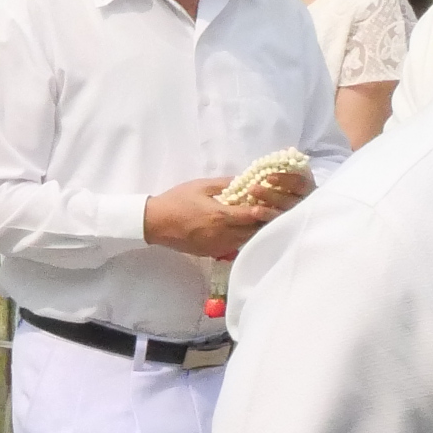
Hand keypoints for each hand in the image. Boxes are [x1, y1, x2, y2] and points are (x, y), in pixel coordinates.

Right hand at [142, 172, 305, 261]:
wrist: (154, 223)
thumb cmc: (177, 200)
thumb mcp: (201, 185)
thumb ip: (226, 183)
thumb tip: (246, 180)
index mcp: (221, 216)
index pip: (255, 214)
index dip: (269, 209)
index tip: (279, 202)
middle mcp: (223, 234)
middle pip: (255, 231)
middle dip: (266, 222)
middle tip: (276, 212)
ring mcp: (218, 246)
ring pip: (247, 241)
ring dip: (255, 232)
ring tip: (263, 221)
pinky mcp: (212, 252)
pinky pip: (235, 247)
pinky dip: (243, 239)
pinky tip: (244, 231)